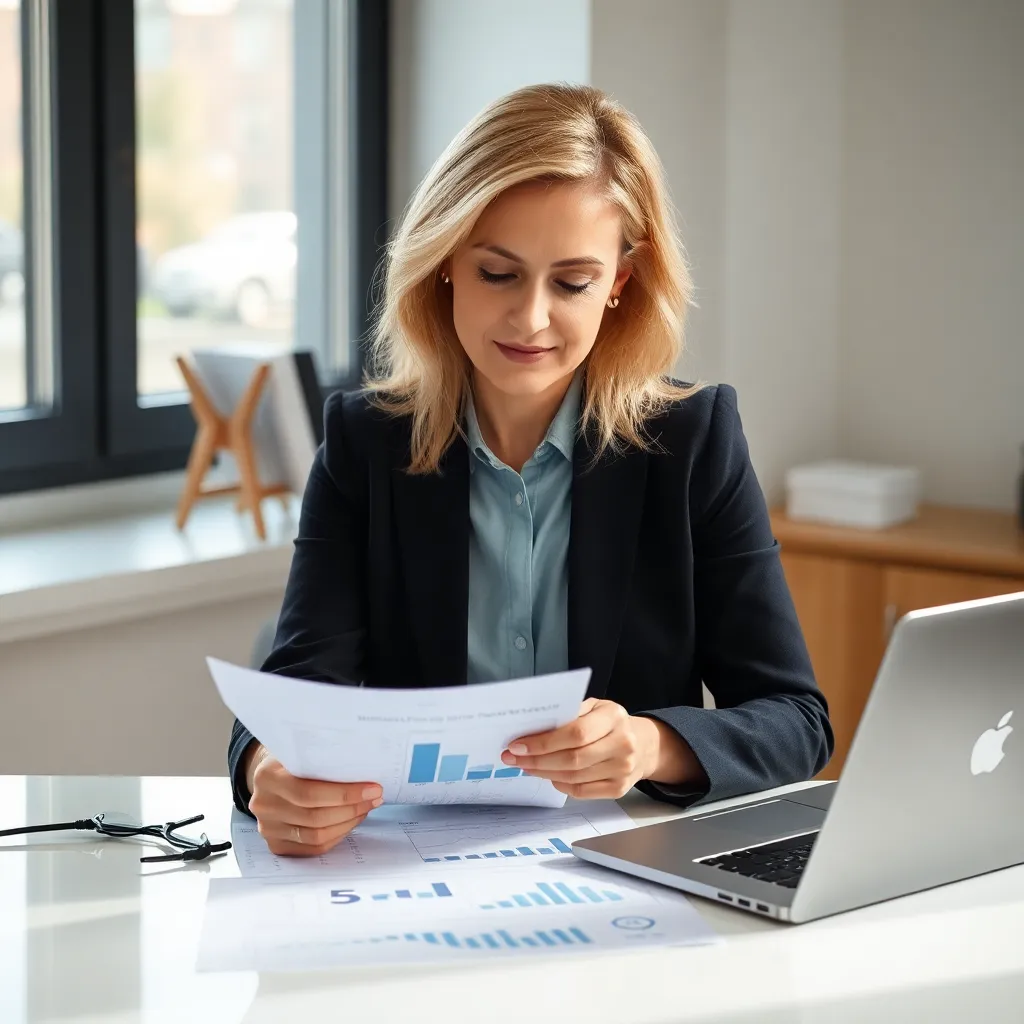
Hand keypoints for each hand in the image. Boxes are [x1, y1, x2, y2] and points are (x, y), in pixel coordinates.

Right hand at [244, 742, 382, 856]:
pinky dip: (337, 835)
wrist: (268, 775)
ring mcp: (268, 828)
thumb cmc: (292, 759)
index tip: (373, 788)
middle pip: (314, 817)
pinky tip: (351, 821)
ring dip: (348, 823)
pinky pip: (313, 847)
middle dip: (352, 808)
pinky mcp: (277, 844)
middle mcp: (264, 805)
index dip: (344, 794)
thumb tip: (366, 763)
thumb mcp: (300, 749)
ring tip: (366, 808)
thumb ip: (323, 755)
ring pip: (316, 835)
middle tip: (375, 798)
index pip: (309, 792)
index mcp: (267, 777)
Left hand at [501, 699, 703, 798]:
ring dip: (544, 773)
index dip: (543, 742)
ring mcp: (623, 769)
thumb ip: (568, 714)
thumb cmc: (609, 723)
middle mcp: (623, 743)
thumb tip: (531, 729)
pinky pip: (581, 792)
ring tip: (526, 766)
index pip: (575, 733)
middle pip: (572, 759)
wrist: (642, 744)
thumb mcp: (594, 707)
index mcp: (614, 716)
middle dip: (537, 760)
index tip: (518, 745)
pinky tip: (548, 775)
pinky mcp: (619, 789)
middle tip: (514, 758)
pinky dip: (560, 785)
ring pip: (574, 777)